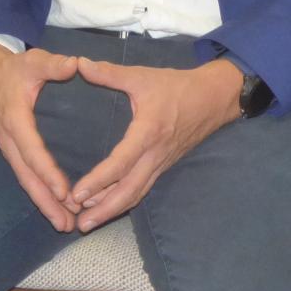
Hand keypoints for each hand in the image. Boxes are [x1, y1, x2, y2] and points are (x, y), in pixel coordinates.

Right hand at [0, 42, 78, 231]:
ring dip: (43, 203)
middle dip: (46, 201)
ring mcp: (8, 147)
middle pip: (27, 176)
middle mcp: (9, 139)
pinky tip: (55, 207)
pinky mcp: (11, 151)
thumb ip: (53, 64)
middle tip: (68, 222)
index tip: (64, 192)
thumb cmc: (13, 69)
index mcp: (15, 119)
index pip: (32, 151)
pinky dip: (39, 193)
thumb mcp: (32, 61)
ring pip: (25, 180)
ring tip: (66, 224)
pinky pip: (25, 176)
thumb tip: (74, 65)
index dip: (47, 172)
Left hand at [70, 57, 242, 231]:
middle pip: (129, 191)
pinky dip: (125, 200)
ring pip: (137, 194)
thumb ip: (110, 73)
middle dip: (104, 210)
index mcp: (148, 133)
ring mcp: (161, 163)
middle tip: (79, 225)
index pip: (121, 164)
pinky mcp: (164, 165)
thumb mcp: (142, 75)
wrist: (213, 98)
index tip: (77, 194)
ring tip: (88, 223)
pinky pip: (143, 188)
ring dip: (113, 210)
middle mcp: (155, 155)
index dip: (98, 181)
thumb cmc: (176, 86)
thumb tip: (79, 64)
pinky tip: (109, 206)